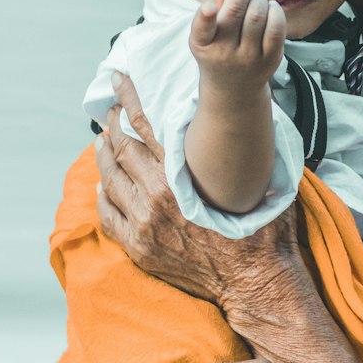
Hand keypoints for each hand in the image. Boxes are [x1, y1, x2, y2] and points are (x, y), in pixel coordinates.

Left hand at [96, 73, 314, 328]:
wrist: (254, 283)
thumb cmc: (260, 233)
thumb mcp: (260, 182)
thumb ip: (252, 148)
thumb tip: (260, 113)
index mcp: (181, 178)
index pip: (145, 126)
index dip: (129, 99)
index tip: (118, 79)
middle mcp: (155, 199)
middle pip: (121, 150)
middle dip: (112, 124)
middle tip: (110, 108)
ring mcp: (143, 226)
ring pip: (109, 181)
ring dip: (103, 156)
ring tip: (101, 140)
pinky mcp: (139, 249)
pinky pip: (108, 216)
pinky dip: (103, 196)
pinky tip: (103, 186)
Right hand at [190, 0, 285, 92]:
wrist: (234, 87)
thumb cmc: (217, 49)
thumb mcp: (206, 33)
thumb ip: (214, 9)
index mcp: (203, 44)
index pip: (202, 30)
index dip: (205, 17)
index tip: (208, 6)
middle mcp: (225, 53)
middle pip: (235, 12)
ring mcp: (249, 58)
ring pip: (257, 16)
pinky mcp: (270, 60)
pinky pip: (277, 29)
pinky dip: (275, 10)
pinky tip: (270, 6)